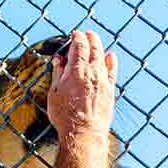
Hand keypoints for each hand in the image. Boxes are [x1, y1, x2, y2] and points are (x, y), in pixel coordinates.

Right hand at [47, 30, 116, 145]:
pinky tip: (111, 56)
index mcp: (76, 71)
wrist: (83, 133)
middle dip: (90, 38)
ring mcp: (103, 81)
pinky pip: (112, 72)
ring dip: (99, 47)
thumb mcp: (54, 93)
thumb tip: (58, 59)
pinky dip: (111, 62)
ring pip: (103, 58)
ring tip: (96, 42)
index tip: (75, 33)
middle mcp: (92, 73)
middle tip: (87, 33)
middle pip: (94, 49)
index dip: (78, 37)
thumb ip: (57, 73)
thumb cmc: (64, 115)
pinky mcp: (110, 91)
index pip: (79, 46)